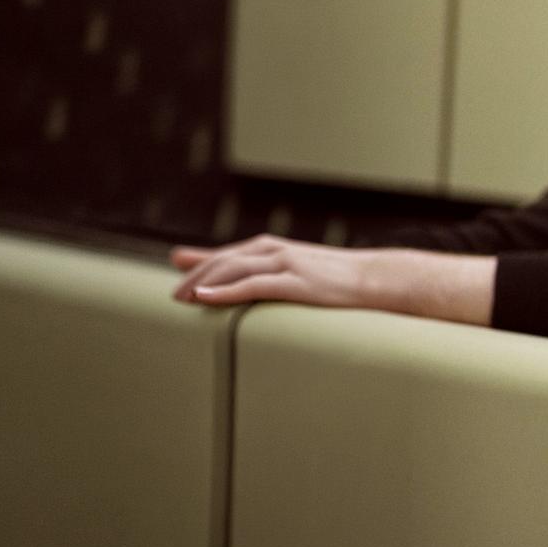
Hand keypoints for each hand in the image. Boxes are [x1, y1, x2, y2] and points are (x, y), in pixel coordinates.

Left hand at [169, 234, 367, 307]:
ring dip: (203, 282)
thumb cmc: (338, 279)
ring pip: (232, 269)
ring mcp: (284, 264)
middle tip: (173, 296)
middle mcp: (274, 251)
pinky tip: (206, 297)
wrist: (375, 278)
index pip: (227, 253)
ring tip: (181, 298)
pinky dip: (225, 290)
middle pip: (223, 260)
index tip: (177, 265)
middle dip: (196, 275)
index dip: (200, 261)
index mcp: (273, 248)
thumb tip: (251, 283)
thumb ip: (271, 274)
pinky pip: (253, 285)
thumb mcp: (298, 271)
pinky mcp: (294, 282)